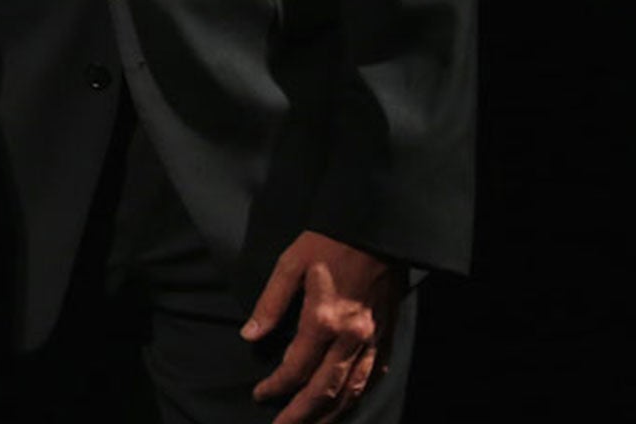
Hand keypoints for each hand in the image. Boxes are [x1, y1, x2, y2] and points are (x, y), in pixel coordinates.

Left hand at [243, 230, 403, 422]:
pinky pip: (373, 375)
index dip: (275, 386)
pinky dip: (358, 395)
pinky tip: (348, 403)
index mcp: (323, 319)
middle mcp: (350, 337)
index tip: (259, 395)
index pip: (295, 367)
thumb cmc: (328, 241)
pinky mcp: (386, 336)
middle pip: (325, 390)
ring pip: (352, 390)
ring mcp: (372, 340)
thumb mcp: (291, 264)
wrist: (377, 230)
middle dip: (301, 415)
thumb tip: (249, 335)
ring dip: (331, 414)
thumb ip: (270, 303)